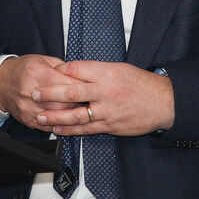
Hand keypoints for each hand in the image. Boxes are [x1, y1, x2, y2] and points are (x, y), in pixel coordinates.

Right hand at [0, 54, 80, 129]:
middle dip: (78, 102)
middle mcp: (31, 91)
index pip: (66, 83)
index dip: (81, 86)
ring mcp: (28, 108)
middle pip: (63, 103)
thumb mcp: (43, 60)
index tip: (89, 86)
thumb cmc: (23, 70)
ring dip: (70, 114)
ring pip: (57, 116)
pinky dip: (59, 123)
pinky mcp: (27, 119)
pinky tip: (65, 117)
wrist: (1, 83)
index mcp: (37, 72)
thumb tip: (80, 74)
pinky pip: (49, 126)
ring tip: (77, 108)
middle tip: (85, 99)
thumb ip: (62, 67)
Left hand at [33, 61, 174, 136]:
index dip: (60, 70)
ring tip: (40, 116)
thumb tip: (75, 71)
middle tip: (34, 93)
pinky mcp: (110, 125)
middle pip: (70, 92)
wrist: (164, 102)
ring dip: (55, 116)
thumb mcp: (120, 68)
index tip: (49, 72)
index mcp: (107, 73)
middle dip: (49, 93)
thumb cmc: (142, 84)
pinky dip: (71, 130)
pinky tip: (59, 129)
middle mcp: (105, 91)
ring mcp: (107, 110)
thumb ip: (97, 71)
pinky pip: (86, 128)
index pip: (76, 69)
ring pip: (75, 114)